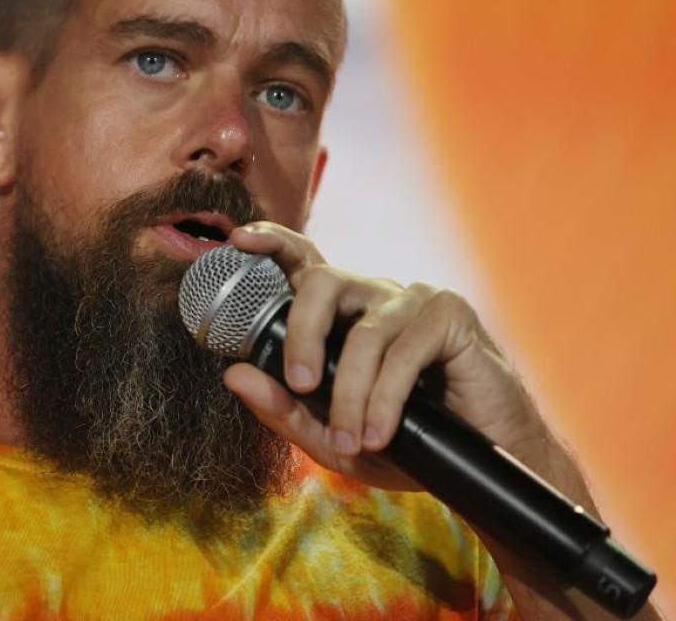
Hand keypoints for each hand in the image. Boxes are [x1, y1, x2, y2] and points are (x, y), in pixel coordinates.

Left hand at [222, 222, 549, 491]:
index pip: (302, 260)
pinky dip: (386, 399)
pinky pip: (405, 351)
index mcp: (341, 312)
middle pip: (322, 281)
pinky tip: (382, 434)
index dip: (271, 242)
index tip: (239, 240)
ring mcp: (413, 299)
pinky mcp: (450, 315)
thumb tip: (234, 374)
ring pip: (365, 332)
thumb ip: (283, 407)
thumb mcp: (330, 436)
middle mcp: (373, 295)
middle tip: (300, 386)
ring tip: (352, 441)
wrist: (473, 467)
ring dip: (351, 394)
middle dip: (303, 334)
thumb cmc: (400, 442)